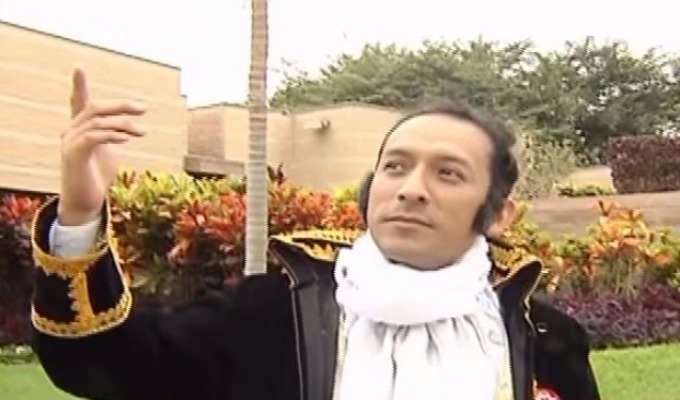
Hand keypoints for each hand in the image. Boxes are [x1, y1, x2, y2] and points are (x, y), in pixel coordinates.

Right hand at [57, 68, 146, 225]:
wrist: (85, 202)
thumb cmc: (97, 175)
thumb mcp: (109, 151)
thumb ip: (114, 135)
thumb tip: (128, 126)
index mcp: (80, 128)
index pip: (78, 101)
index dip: (79, 85)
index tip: (78, 66)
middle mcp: (71, 131)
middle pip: (96, 108)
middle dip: (121, 106)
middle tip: (143, 108)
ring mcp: (70, 142)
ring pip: (99, 122)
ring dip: (124, 124)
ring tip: (142, 132)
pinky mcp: (74, 154)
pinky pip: (94, 137)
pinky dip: (112, 134)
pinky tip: (126, 138)